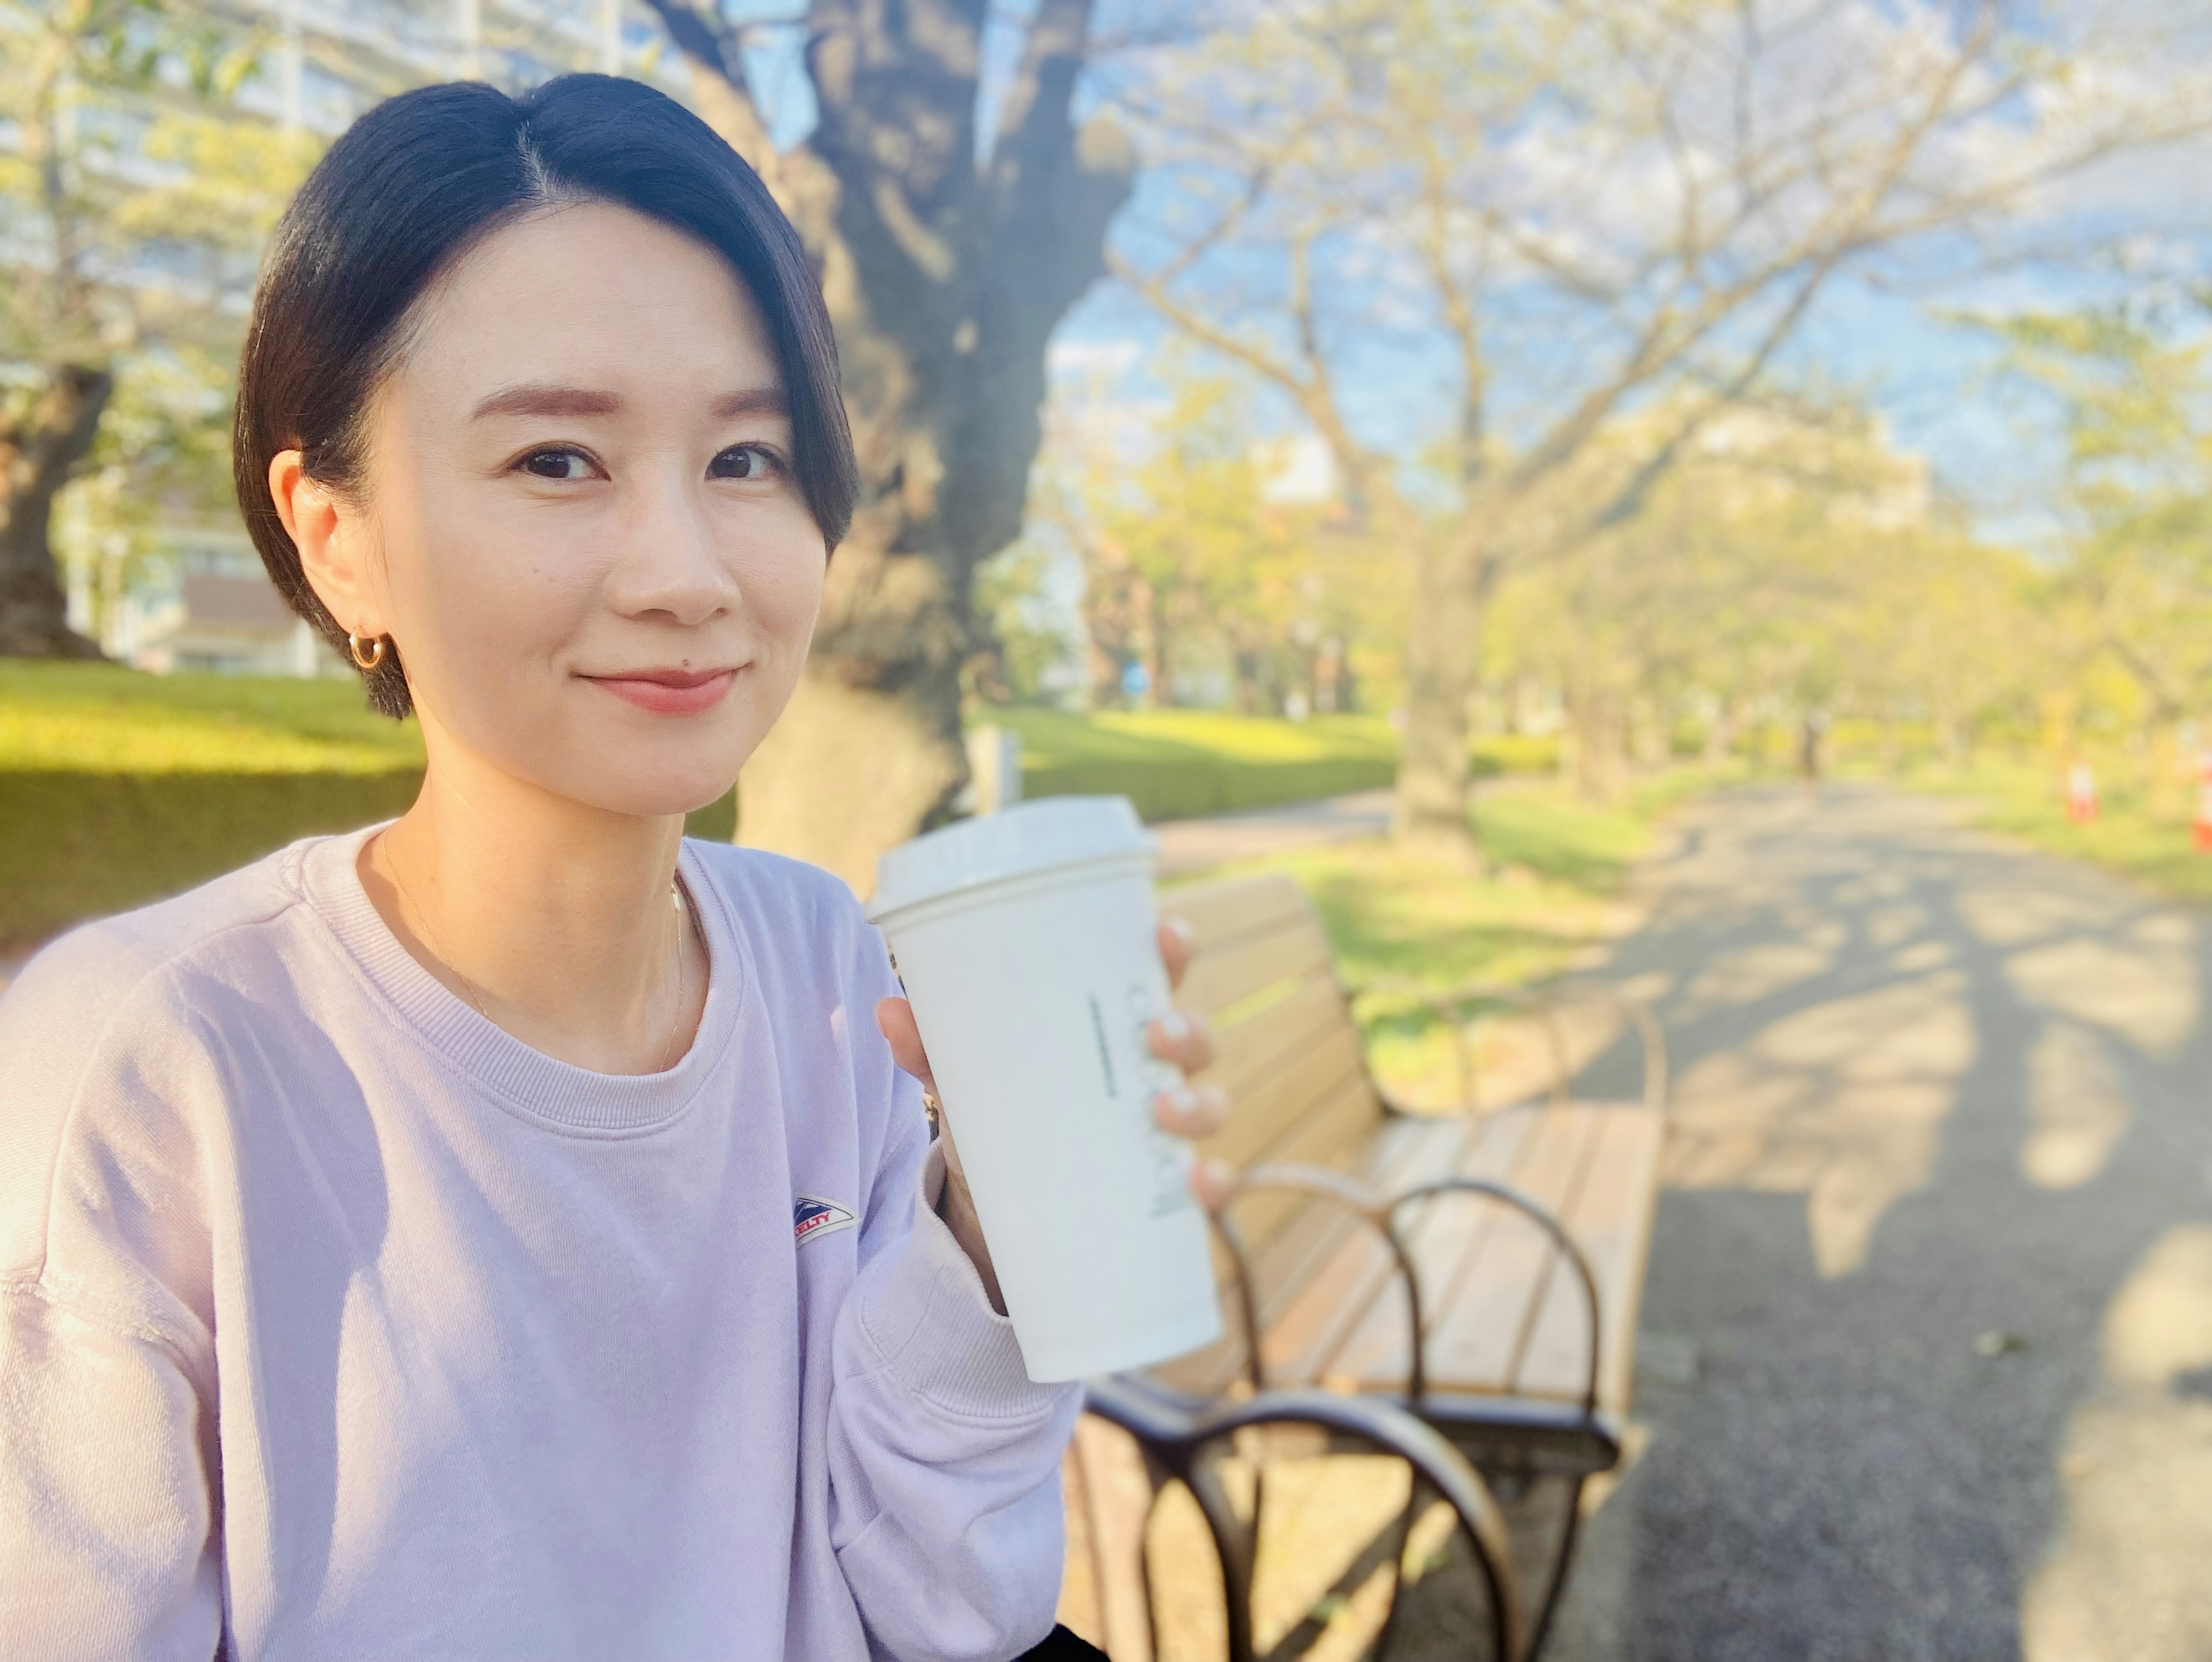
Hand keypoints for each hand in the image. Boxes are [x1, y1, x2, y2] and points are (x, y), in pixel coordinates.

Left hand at [874, 916, 1234, 1315]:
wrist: (1000, 1198)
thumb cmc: (1000, 1103)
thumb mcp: (964, 1075)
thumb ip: (931, 1047)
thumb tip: (885, 1011)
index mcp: (1111, 1022)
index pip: (1154, 973)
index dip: (1172, 949)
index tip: (1166, 934)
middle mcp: (1149, 1070)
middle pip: (1192, 1037)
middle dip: (1187, 1031)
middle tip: (1157, 1034)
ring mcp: (1162, 1125)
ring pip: (1208, 1103)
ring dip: (1198, 1102)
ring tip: (1164, 1110)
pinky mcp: (1163, 1183)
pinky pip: (1204, 1181)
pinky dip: (1211, 1180)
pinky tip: (1199, 1183)